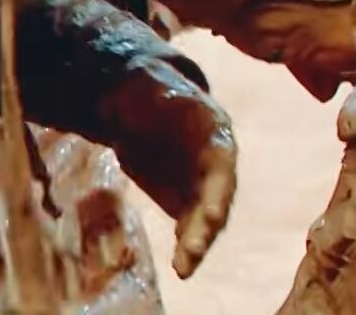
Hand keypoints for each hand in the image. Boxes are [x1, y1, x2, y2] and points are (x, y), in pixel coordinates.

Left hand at [100, 56, 236, 278]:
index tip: (211, 215)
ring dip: (198, 243)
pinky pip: (190, 225)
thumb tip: (155, 97)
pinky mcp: (186, 200)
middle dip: (206, 226)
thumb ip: (156, 97)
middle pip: (216, 198)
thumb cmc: (147, 93)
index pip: (221, 164)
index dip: (218, 191)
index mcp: (215, 132)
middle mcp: (216, 163)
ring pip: (207, 218)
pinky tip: (181, 262)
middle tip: (192, 250)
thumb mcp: (150, 87)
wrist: (134, 107)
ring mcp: (203, 183)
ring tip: (184, 268)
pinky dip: (187, 244)